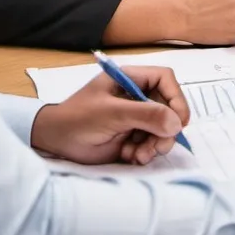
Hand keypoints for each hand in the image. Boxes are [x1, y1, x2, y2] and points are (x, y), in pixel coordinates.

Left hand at [30, 67, 189, 165]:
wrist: (55, 142)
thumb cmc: (79, 118)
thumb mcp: (112, 113)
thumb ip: (145, 115)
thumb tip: (176, 123)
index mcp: (131, 79)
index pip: (165, 80)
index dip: (176, 98)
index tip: (179, 120)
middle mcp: (137, 96)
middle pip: (168, 107)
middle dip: (166, 129)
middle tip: (158, 146)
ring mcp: (135, 117)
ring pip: (162, 128)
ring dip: (155, 144)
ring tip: (139, 155)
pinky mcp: (132, 136)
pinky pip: (151, 143)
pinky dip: (145, 152)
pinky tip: (130, 156)